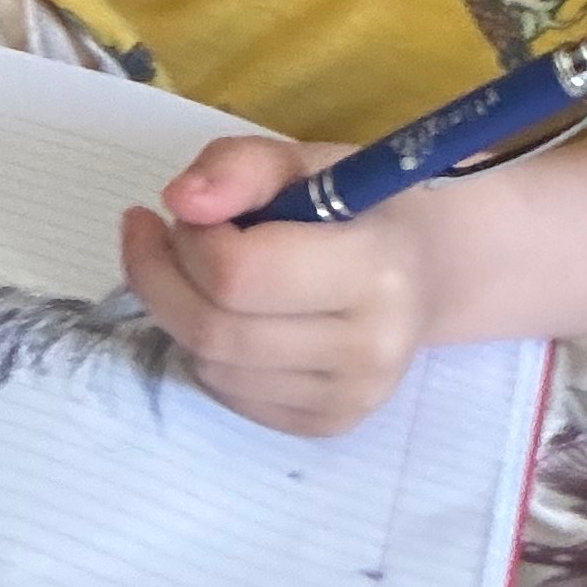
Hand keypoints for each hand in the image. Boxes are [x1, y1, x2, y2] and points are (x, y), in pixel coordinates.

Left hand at [116, 134, 435, 436]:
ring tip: (201, 272)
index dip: (189, 239)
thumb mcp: (304, 161)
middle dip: (163, 277)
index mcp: (374, 268)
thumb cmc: (360, 205)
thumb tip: (181, 200)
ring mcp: (352, 396)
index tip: (180, 211)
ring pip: (214, 368)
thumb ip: (240, 167)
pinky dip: (209, 353)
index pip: (240, 274)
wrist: (428, 269)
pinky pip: (232, 397)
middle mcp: (370, 345)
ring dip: (182, 313)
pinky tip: (229, 314)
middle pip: (217, 329)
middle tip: (158, 237)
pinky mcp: (331, 424)